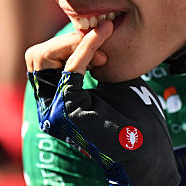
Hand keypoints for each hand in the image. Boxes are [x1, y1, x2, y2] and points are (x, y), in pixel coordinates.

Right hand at [26, 22, 179, 185]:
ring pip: (42, 58)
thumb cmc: (137, 121)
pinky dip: (86, 48)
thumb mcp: (113, 81)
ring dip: (73, 41)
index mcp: (57, 100)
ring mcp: (54, 110)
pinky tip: (102, 36)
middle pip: (36, 57)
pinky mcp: (66, 111)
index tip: (103, 35)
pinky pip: (69, 69)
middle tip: (101, 36)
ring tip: (102, 36)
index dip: (68, 41)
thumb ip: (98, 61)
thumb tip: (91, 32)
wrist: (149, 153)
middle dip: (66, 39)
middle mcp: (49, 106)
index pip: (44, 59)